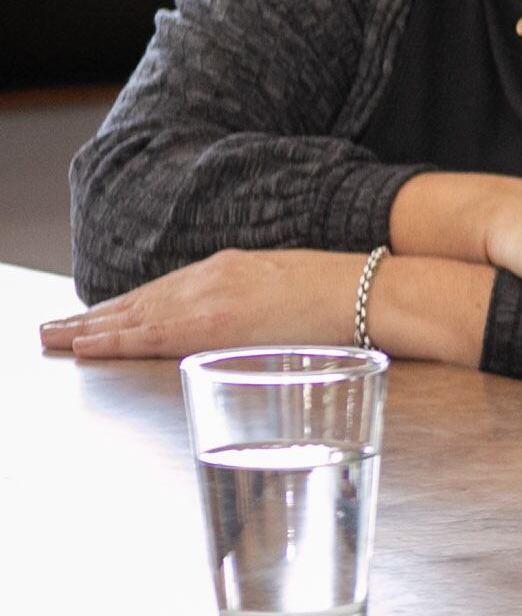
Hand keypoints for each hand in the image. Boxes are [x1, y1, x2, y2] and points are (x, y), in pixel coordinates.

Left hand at [41, 248, 356, 358]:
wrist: (374, 292)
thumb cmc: (349, 299)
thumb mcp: (296, 296)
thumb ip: (265, 310)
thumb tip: (257, 335)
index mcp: (234, 271)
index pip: (165, 290)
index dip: (127, 306)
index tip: (98, 318)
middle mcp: (214, 277)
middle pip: (140, 300)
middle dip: (95, 317)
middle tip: (52, 330)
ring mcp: (212, 297)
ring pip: (134, 313)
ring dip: (89, 327)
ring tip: (53, 338)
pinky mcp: (215, 321)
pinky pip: (150, 331)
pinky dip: (113, 337)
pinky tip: (85, 345)